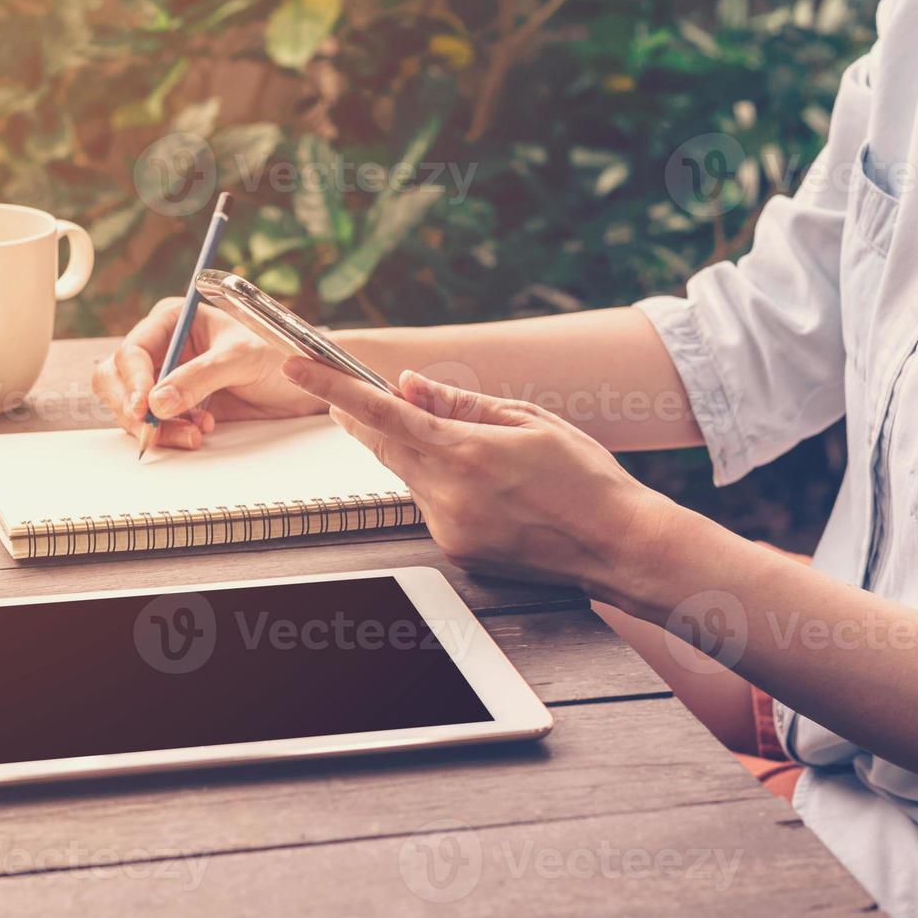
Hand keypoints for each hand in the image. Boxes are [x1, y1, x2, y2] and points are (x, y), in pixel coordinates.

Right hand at [92, 298, 324, 448]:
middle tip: (153, 431)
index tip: (143, 409)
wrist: (304, 381)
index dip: (131, 382)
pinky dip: (170, 433)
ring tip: (195, 432)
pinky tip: (201, 430)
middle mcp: (163, 346)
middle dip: (132, 408)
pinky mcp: (178, 404)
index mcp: (172, 320)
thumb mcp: (240, 359)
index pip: (132, 351)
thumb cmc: (278, 353)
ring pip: (131, 406)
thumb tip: (157, 403)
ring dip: (155, 426)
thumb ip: (199, 378)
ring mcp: (167, 377)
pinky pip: (155, 424)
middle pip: (117, 379)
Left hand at [281, 357, 669, 588]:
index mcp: (465, 453)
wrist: (620, 547)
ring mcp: (448, 528)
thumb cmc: (587, 480)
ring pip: (410, 475)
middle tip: (361, 394)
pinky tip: (494, 491)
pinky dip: (446, 487)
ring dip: (424, 454)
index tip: (297, 367)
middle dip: (369, 417)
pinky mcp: (455, 550)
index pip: (380, 413)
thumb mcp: (530, 420)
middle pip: (383, 444)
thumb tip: (410, 385)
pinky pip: (432, 505)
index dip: (332, 389)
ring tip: (487, 458)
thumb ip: (461, 402)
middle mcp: (447, 495)